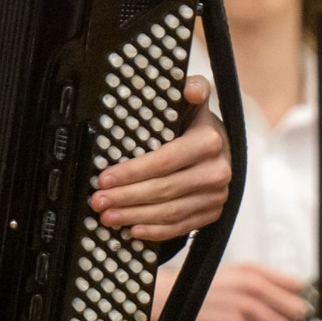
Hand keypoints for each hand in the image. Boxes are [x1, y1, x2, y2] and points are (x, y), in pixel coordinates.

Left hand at [93, 77, 230, 241]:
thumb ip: (193, 88)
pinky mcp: (213, 213)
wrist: (222, 147)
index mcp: (209, 141)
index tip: (104, 178)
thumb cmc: (196, 123)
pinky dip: (154, 232)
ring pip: (170, 212)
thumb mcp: (195, 101)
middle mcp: (218, 171)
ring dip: (135, 217)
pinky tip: (132, 230)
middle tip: (98, 201)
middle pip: (164, 189)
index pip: (164, 161)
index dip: (132, 172)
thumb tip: (189, 89)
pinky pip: (181, 227)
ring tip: (107, 217)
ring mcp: (217, 196)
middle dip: (126, 197)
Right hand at [176, 263, 310, 320]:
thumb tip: (291, 297)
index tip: (286, 310)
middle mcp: (250, 284)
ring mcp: (243, 305)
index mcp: (250, 271)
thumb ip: (256, 284)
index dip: (291, 301)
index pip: (294, 285)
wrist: (160, 300)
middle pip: (294, 309)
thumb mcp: (227, 276)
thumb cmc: (192, 291)